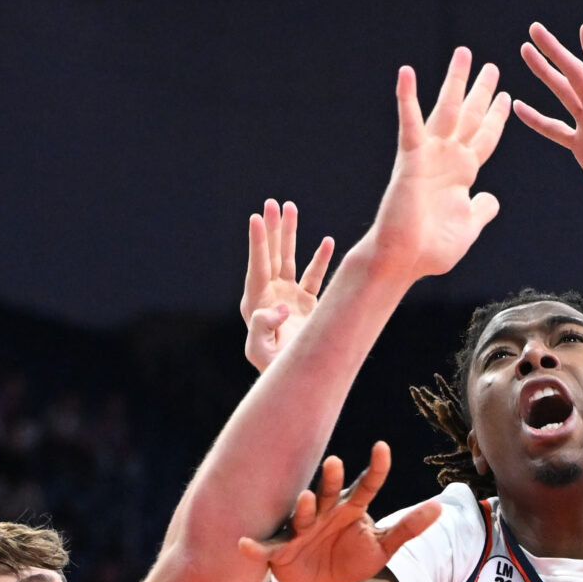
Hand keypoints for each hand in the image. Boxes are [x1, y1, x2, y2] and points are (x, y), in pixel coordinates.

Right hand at [238, 443, 441, 581]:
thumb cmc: (349, 558)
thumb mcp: (383, 547)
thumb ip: (408, 527)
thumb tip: (440, 508)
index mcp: (350, 508)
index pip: (366, 484)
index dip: (375, 468)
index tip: (383, 448)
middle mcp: (325, 512)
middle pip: (330, 492)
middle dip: (330, 479)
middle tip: (335, 462)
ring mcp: (301, 529)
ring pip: (301, 515)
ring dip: (302, 507)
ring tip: (305, 499)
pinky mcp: (281, 550)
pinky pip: (267, 548)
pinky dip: (255, 547)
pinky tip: (243, 544)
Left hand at [240, 199, 334, 372]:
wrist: (294, 377)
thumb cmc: (273, 367)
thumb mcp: (260, 351)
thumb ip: (262, 328)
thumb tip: (281, 307)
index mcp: (256, 303)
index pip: (257, 267)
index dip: (257, 243)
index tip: (256, 219)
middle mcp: (270, 295)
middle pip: (271, 256)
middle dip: (272, 230)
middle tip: (272, 204)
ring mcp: (289, 297)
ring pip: (290, 260)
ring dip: (290, 235)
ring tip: (290, 208)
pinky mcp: (307, 303)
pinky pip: (314, 277)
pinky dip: (320, 259)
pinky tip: (326, 241)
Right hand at [367, 49, 510, 283]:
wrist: (404, 260)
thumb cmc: (431, 250)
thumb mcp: (468, 228)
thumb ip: (481, 211)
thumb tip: (491, 199)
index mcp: (463, 173)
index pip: (485, 137)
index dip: (496, 117)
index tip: (506, 96)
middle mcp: (447, 159)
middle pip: (470, 116)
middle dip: (481, 91)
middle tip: (492, 66)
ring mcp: (429, 156)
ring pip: (446, 110)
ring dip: (454, 82)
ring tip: (464, 54)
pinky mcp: (410, 158)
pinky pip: (410, 123)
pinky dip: (407, 97)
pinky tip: (407, 72)